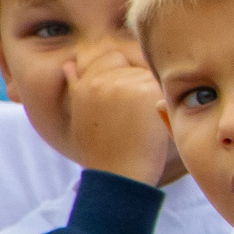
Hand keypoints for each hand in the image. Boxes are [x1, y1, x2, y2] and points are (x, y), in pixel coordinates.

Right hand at [65, 46, 171, 184]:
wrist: (119, 176)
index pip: (111, 57)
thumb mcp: (81, 118)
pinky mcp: (147, 92)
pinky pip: (163, 86)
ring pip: (148, 74)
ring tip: (141, 122)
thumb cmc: (103, 153)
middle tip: (134, 114)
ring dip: (151, 92)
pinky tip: (153, 122)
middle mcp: (102, 81)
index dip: (121, 75)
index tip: (124, 101)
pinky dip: (163, 102)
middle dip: (136, 81)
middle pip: (131, 63)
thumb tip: (70, 66)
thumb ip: (77, 89)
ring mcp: (124, 84)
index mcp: (84, 85)